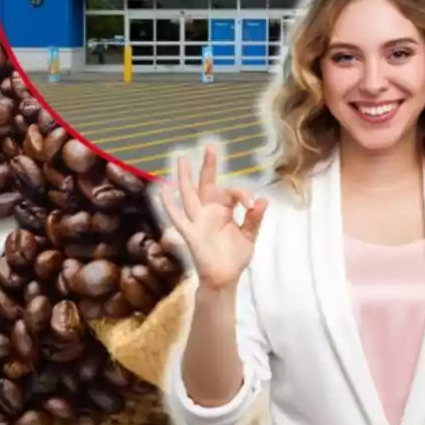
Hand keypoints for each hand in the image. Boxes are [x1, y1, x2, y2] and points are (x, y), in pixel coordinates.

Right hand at [158, 144, 267, 291]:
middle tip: (211, 146)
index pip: (230, 192)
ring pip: (189, 195)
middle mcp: (208, 212)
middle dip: (208, 166)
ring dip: (185, 177)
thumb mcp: (249, 236)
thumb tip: (262, 200)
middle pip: (206, 184)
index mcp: (223, 211)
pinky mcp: (191, 232)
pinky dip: (168, 204)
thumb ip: (254, 219)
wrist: (225, 279)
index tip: (252, 204)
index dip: (242, 194)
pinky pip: (177, 217)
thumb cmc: (234, 258)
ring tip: (181, 158)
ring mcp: (198, 221)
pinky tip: (162, 190)